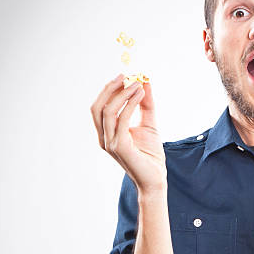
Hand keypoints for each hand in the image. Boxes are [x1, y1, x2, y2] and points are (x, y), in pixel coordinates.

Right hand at [90, 73, 165, 192]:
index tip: (126, 75)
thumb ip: (146, 104)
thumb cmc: (151, 155)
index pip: (100, 106)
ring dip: (122, 93)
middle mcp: (104, 137)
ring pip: (108, 111)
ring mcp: (109, 143)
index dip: (110, 89)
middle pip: (98, 107)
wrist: (155, 179)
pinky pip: (122, 120)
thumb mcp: (149, 124)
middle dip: (110, 88)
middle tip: (126, 75)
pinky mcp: (119, 147)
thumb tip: (145, 82)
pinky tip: (140, 94)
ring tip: (138, 83)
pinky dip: (130, 104)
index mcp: (106, 133)